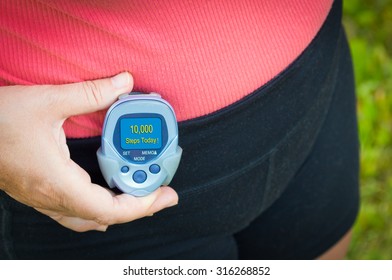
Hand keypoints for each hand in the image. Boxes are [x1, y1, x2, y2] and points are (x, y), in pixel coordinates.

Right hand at [0, 72, 177, 231]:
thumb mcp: (47, 101)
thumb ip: (90, 93)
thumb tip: (123, 83)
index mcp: (57, 182)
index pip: (109, 208)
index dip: (141, 205)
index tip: (164, 195)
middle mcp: (51, 198)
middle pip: (104, 216)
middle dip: (139, 208)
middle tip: (163, 194)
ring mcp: (43, 199)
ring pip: (88, 218)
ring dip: (119, 211)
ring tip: (142, 198)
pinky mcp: (38, 192)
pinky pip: (74, 212)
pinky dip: (97, 210)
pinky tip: (105, 204)